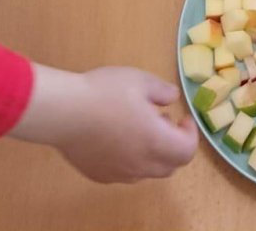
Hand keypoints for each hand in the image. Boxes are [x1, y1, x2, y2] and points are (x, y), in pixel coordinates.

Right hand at [13, 65, 197, 183]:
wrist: (65, 112)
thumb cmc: (105, 93)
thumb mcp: (139, 80)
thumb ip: (161, 90)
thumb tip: (173, 98)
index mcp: (156, 141)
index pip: (187, 151)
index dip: (190, 134)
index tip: (182, 117)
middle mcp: (141, 164)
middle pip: (171, 166)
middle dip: (174, 145)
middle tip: (162, 120)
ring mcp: (120, 174)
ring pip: (148, 171)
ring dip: (153, 153)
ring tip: (137, 127)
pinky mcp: (101, 175)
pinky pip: (125, 172)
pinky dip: (131, 159)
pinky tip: (115, 137)